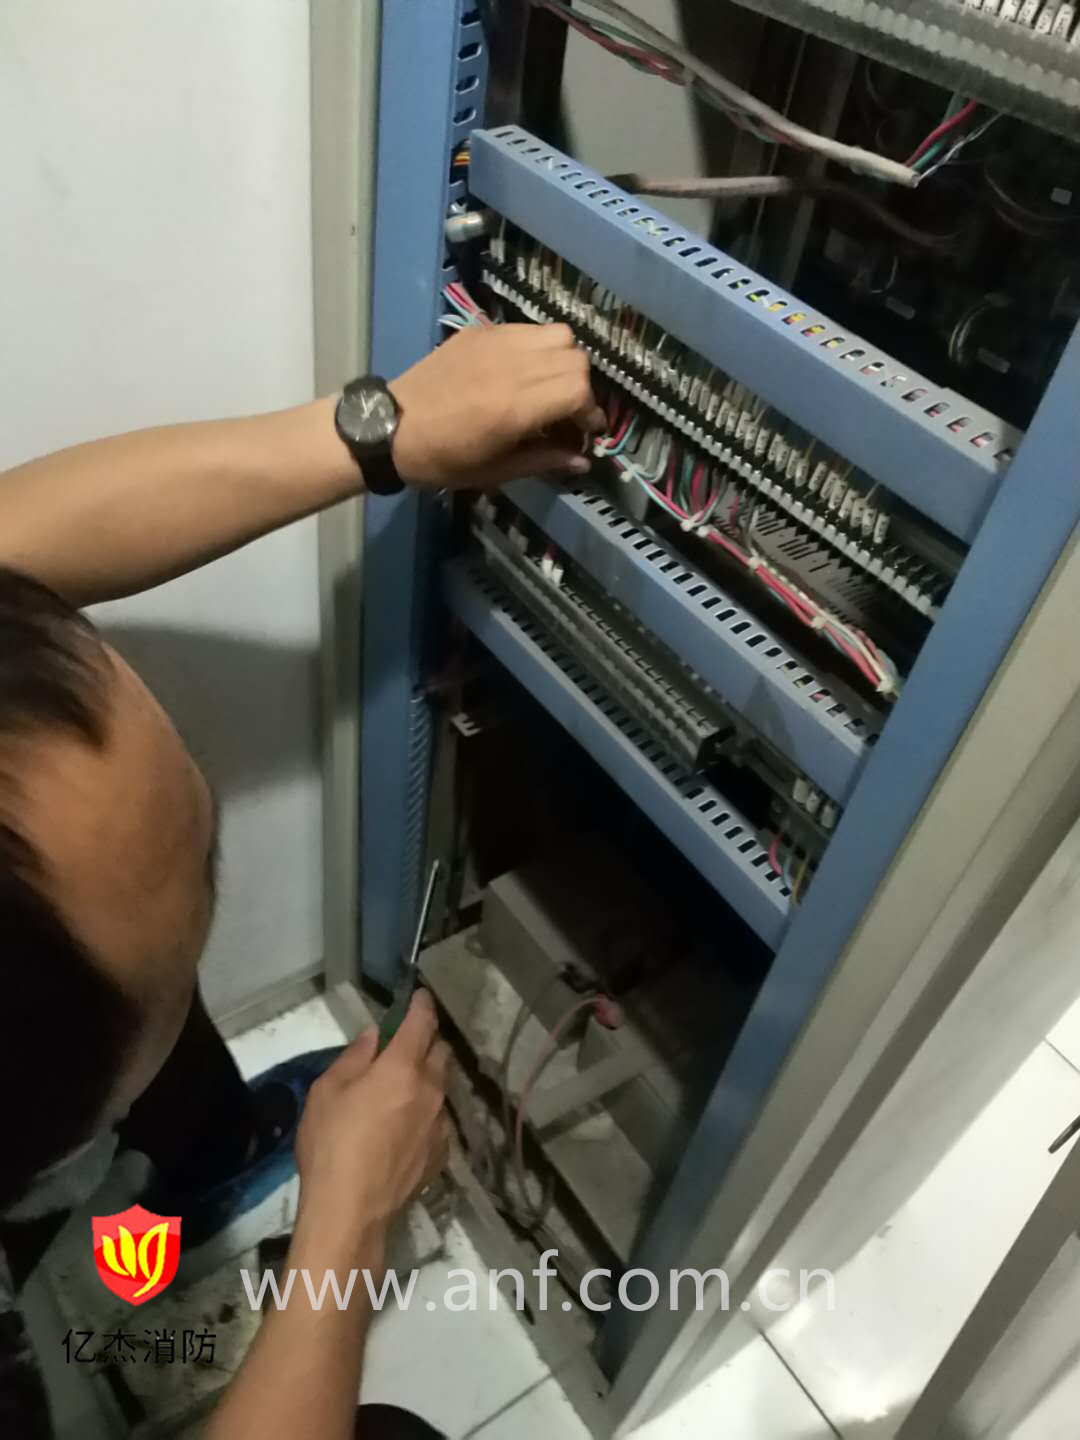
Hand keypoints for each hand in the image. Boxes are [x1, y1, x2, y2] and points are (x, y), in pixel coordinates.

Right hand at [293, 992, 450, 1253]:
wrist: (350, 1211)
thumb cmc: (331, 1145)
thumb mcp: (327, 1092)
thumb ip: (355, 1057)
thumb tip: (374, 1036)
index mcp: (402, 1067)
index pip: (422, 1022)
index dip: (421, 1005)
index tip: (419, 996)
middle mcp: (431, 1089)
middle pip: (441, 1051)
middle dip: (427, 1041)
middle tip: (405, 1045)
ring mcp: (441, 1123)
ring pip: (443, 1087)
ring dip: (428, 1079)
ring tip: (404, 1090)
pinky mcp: (442, 1153)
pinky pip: (440, 1119)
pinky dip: (427, 1112)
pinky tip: (407, 1127)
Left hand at [388, 323, 604, 489]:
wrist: (390, 427)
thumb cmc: (443, 458)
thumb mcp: (496, 471)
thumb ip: (544, 461)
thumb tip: (583, 461)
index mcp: (516, 405)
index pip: (580, 391)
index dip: (592, 413)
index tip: (586, 432)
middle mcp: (513, 364)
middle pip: (576, 359)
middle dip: (582, 388)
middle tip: (568, 412)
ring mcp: (496, 341)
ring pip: (558, 335)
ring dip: (565, 360)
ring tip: (549, 386)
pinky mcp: (481, 331)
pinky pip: (528, 328)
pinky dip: (539, 347)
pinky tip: (523, 371)